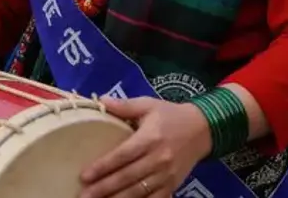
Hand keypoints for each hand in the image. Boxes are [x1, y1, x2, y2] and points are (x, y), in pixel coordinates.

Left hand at [80, 98, 211, 197]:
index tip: (84, 176)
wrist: (203, 128)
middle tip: (84, 195)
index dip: (103, 167)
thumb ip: (125, 106)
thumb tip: (101, 100)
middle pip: (127, 177)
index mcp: (150, 137)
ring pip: (138, 191)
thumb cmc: (172, 115)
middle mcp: (159, 158)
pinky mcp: (173, 185)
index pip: (123, 155)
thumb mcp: (149, 105)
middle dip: (104, 188)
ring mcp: (167, 174)